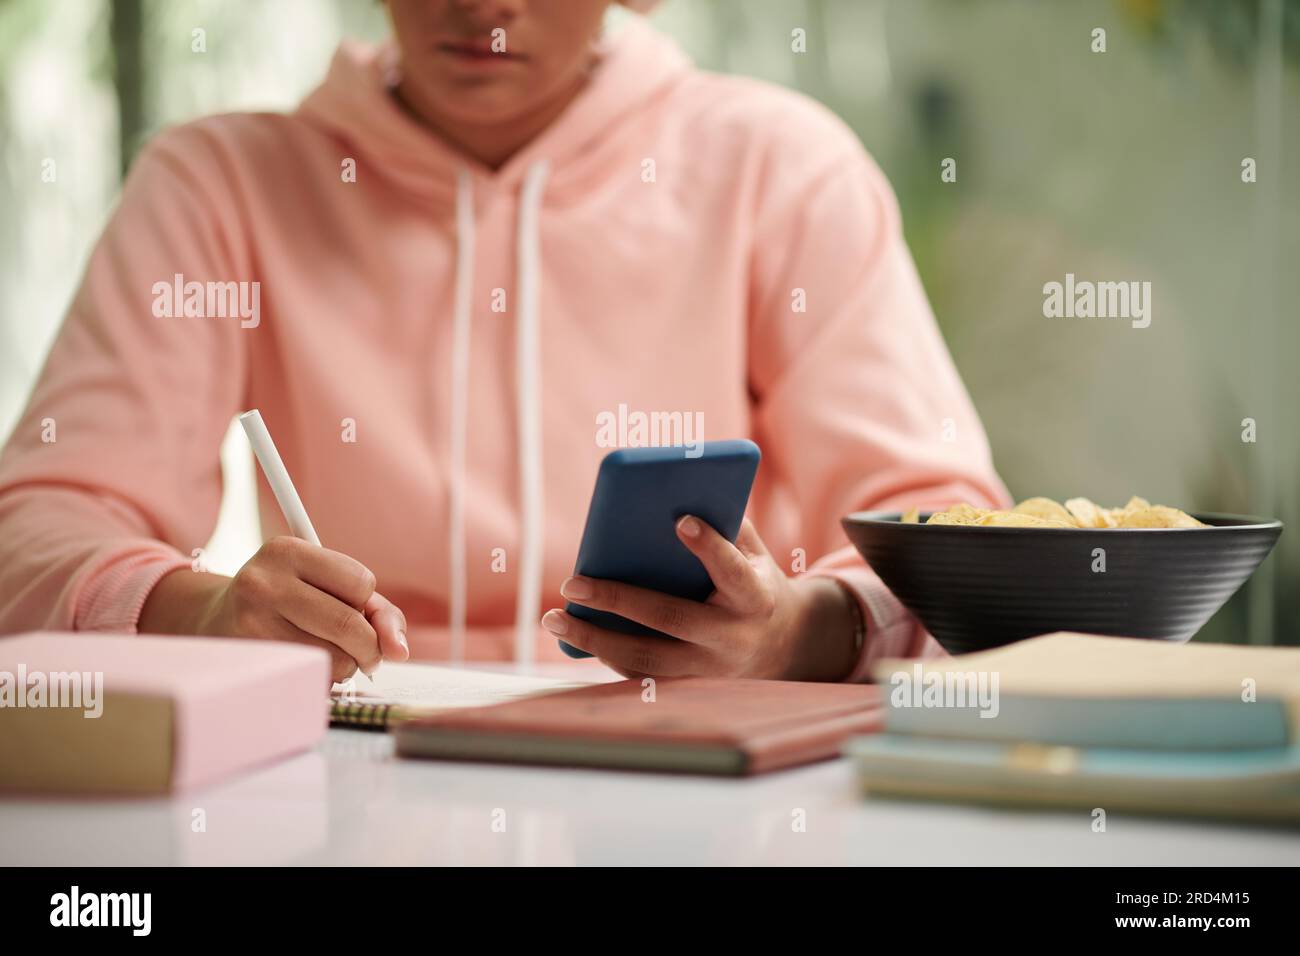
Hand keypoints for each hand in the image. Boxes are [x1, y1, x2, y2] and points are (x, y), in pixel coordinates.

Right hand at [140, 536, 408, 682]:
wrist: (215, 620)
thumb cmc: (287, 601)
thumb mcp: (326, 584)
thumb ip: (377, 610)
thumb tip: (400, 650)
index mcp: (287, 551)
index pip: (361, 582)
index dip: (368, 603)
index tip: (357, 608)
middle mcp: (264, 582)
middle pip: (349, 624)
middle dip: (370, 646)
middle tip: (368, 653)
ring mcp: (250, 623)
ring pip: (334, 658)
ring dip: (347, 665)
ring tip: (328, 653)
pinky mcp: (249, 660)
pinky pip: (312, 679)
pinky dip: (324, 679)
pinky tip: (307, 665)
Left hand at [541, 517, 859, 680]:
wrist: (782, 645)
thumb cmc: (753, 581)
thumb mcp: (753, 553)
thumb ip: (723, 525)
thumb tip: (672, 494)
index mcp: (755, 597)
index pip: (731, 571)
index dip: (709, 548)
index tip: (681, 520)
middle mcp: (732, 637)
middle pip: (670, 619)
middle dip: (618, 600)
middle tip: (572, 583)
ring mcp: (708, 668)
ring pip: (646, 658)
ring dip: (594, 639)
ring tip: (554, 618)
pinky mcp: (687, 685)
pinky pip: (640, 674)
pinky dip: (604, 654)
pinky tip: (573, 635)